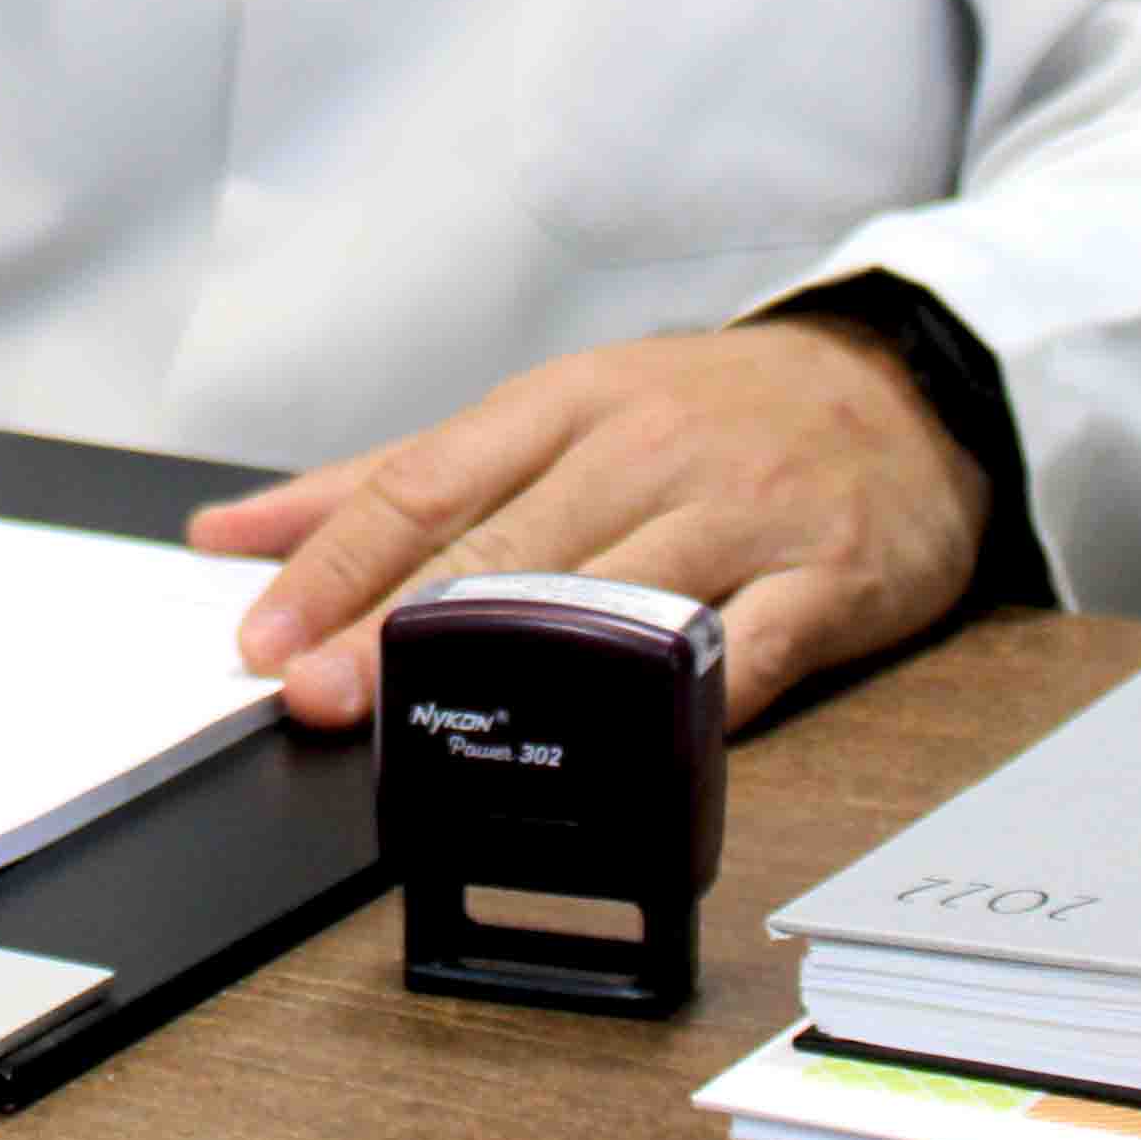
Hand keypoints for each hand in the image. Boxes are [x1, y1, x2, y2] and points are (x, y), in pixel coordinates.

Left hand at [183, 320, 988, 733]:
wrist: (904, 389)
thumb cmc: (708, 411)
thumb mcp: (552, 412)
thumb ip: (395, 475)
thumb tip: (236, 530)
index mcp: (568, 404)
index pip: (429, 483)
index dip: (339, 564)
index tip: (268, 636)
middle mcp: (646, 451)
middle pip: (505, 551)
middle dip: (398, 630)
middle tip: (317, 697)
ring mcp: (740, 515)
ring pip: (614, 599)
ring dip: (519, 674)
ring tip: (438, 733)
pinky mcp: (825, 580)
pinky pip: (748, 651)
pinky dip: (681, 701)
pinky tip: (621, 749)